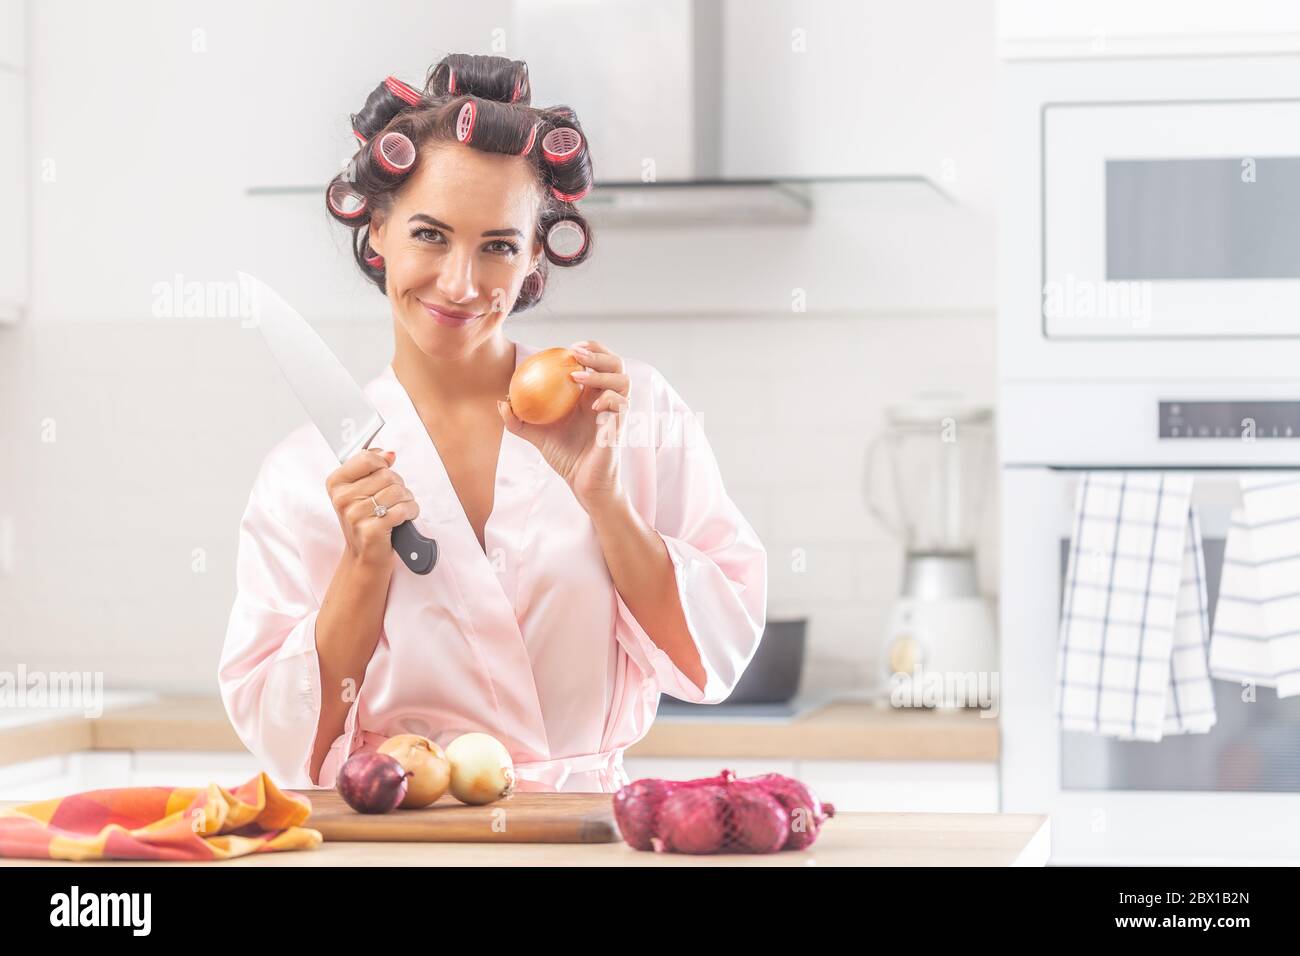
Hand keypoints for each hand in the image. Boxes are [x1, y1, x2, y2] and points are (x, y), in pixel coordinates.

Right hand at [325, 447, 418, 567]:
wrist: (365, 555)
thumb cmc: (367, 520)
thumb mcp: (362, 490)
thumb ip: (372, 467)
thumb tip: (388, 453)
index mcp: (336, 483)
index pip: (366, 458)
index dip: (382, 465)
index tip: (384, 474)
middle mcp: (342, 498)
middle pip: (387, 475)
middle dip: (398, 485)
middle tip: (393, 499)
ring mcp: (355, 515)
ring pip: (397, 491)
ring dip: (407, 500)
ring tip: (399, 509)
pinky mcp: (371, 530)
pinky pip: (402, 510)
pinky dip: (411, 512)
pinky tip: (405, 517)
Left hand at [497, 340, 629, 511]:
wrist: (582, 483)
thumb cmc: (564, 457)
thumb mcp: (537, 435)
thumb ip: (518, 420)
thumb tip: (501, 401)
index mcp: (590, 396)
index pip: (598, 363)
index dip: (589, 350)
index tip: (569, 348)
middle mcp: (606, 400)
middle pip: (614, 364)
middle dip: (599, 353)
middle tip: (576, 352)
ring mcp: (616, 412)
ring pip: (623, 379)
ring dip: (602, 374)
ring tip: (578, 377)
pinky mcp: (620, 426)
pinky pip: (621, 404)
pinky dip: (608, 399)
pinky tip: (591, 407)